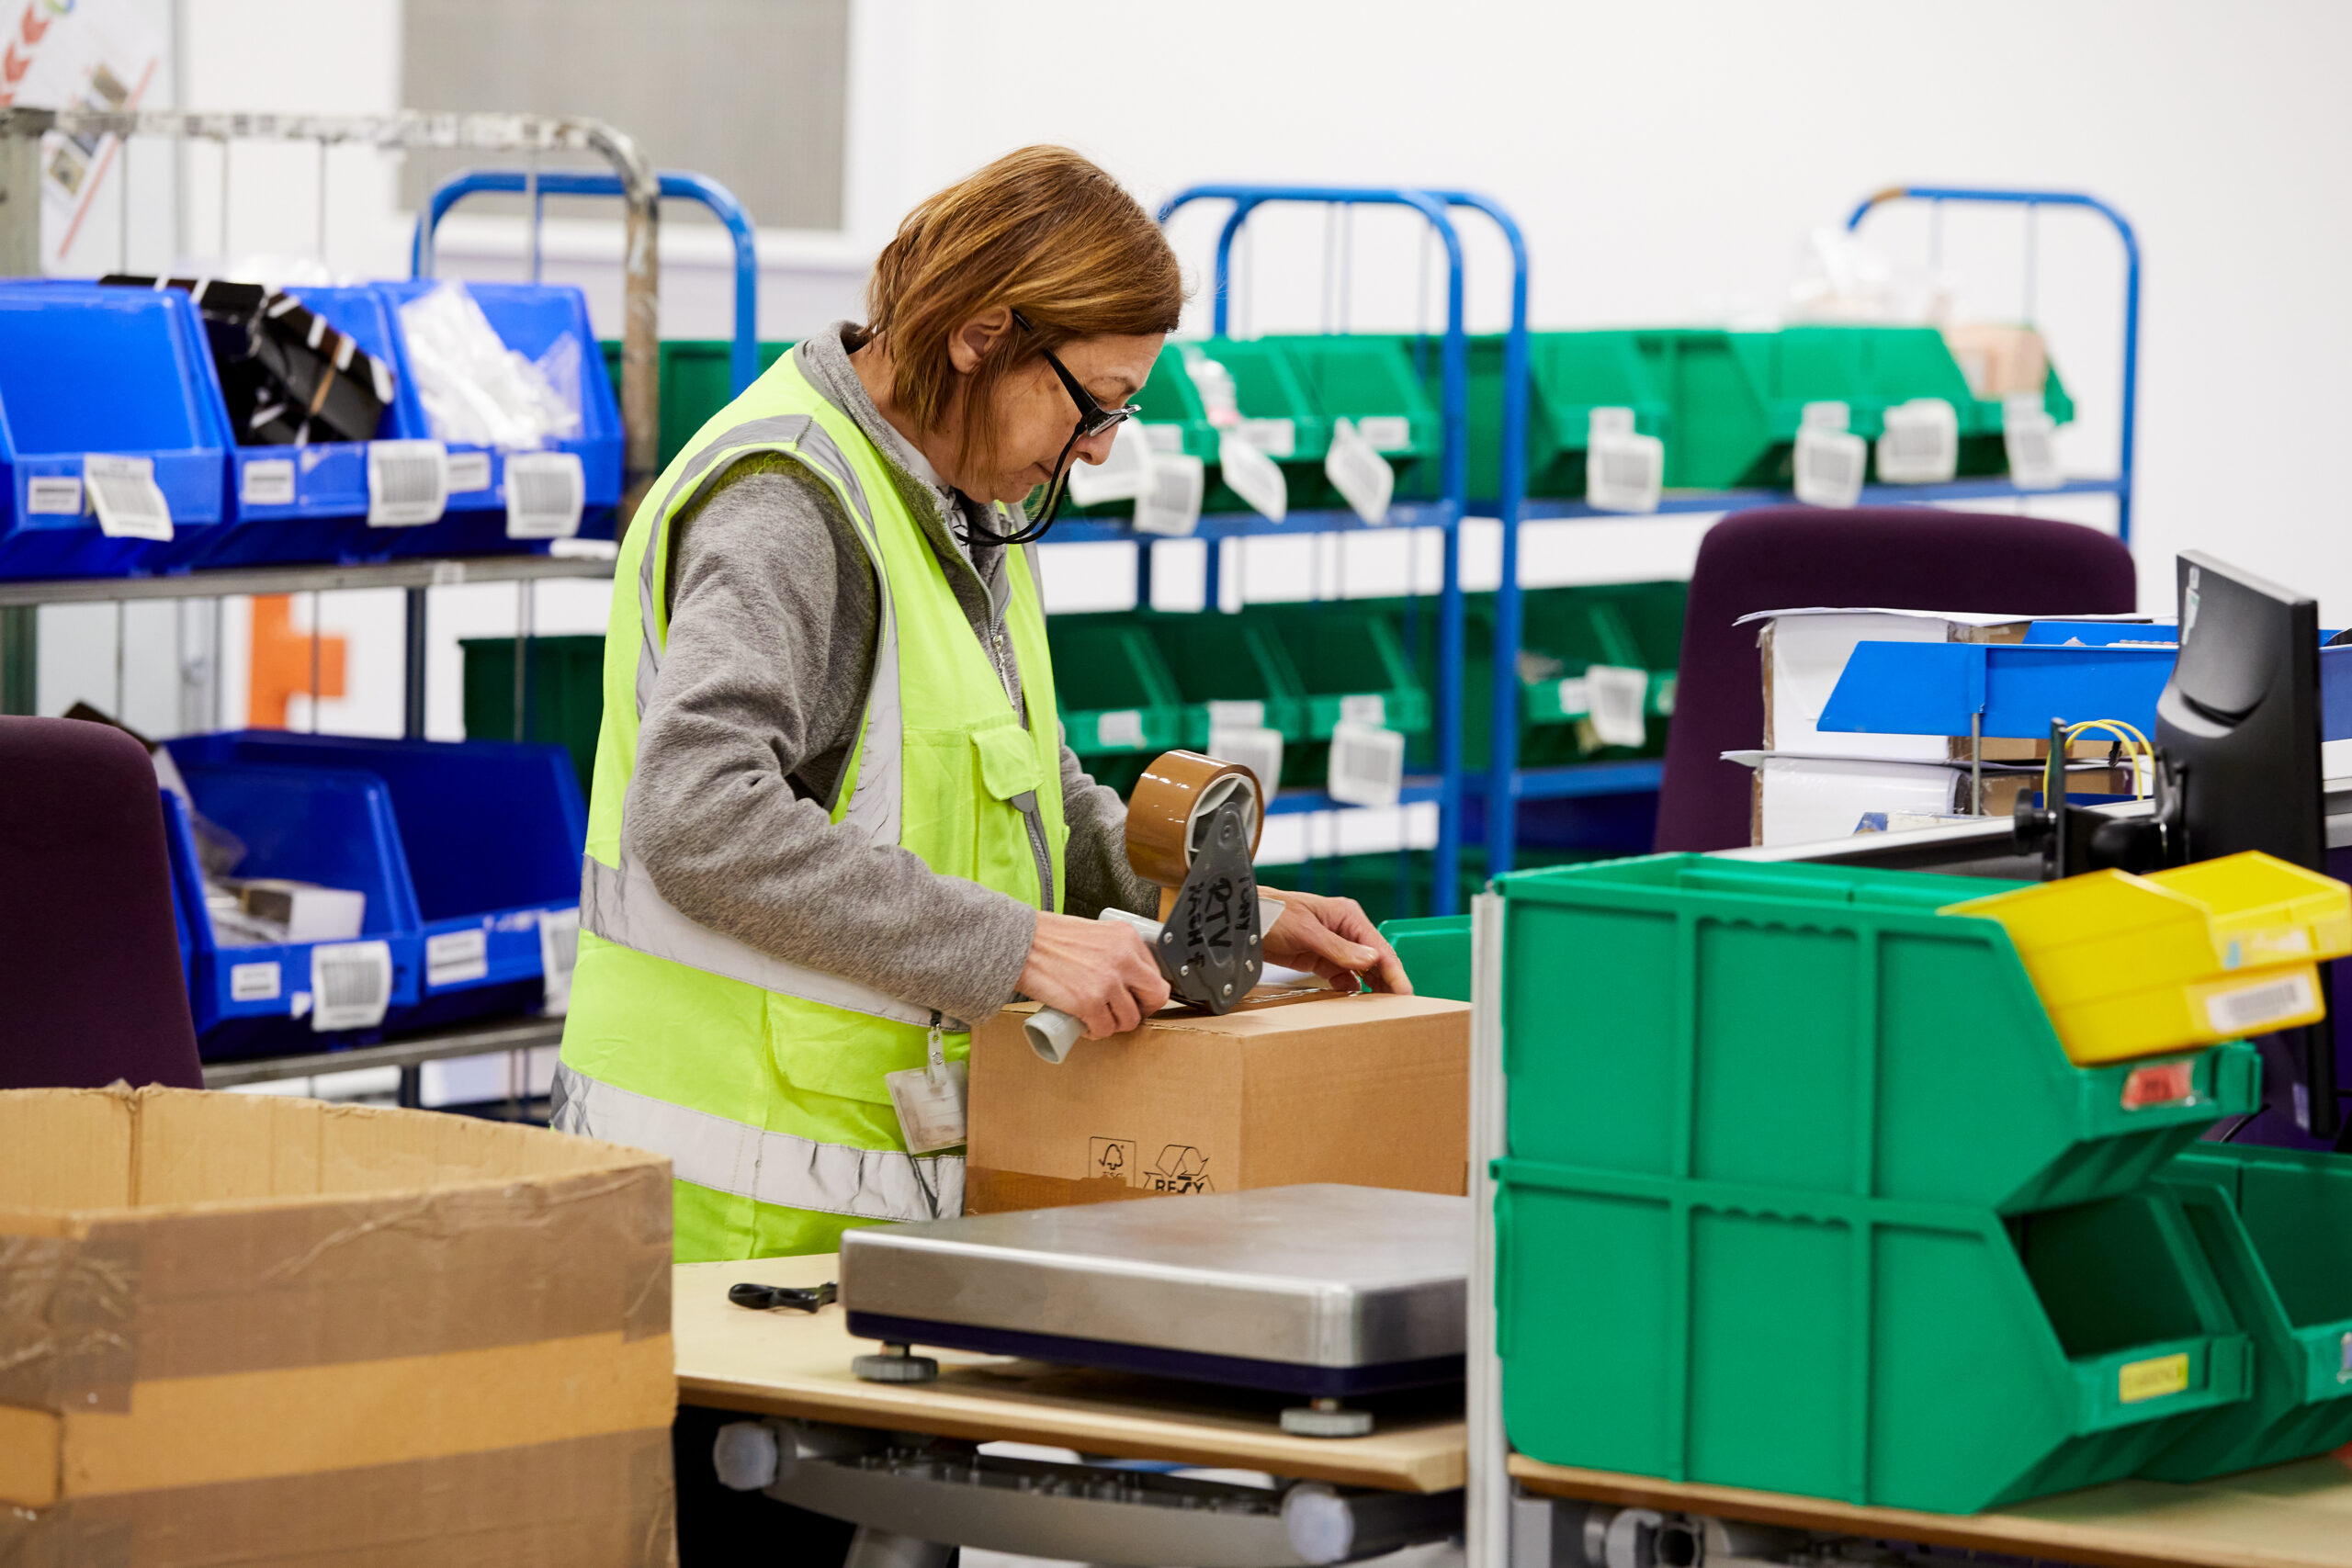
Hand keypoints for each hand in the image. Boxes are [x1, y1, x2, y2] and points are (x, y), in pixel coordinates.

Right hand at [1019, 912, 1171, 1038]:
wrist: (1019, 943)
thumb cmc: (1050, 938)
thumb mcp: (1095, 933)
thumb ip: (1115, 950)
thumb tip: (1129, 978)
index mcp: (1127, 937)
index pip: (1155, 974)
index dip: (1145, 992)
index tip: (1134, 999)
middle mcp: (1123, 958)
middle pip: (1155, 998)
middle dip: (1140, 1010)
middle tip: (1121, 1013)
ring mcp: (1107, 982)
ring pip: (1129, 1019)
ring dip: (1114, 1024)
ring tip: (1098, 1019)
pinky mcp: (1089, 1002)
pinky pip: (1104, 1029)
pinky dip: (1095, 1032)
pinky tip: (1085, 1025)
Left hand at [1258, 888, 1412, 994]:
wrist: (1243, 921)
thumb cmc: (1272, 914)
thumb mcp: (1306, 931)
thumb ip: (1338, 948)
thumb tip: (1372, 959)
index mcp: (1348, 916)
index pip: (1379, 947)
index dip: (1394, 971)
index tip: (1405, 993)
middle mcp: (1345, 930)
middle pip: (1375, 960)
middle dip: (1388, 982)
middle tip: (1401, 1008)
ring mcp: (1333, 946)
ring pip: (1362, 971)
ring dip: (1372, 988)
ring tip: (1384, 1010)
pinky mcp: (1320, 960)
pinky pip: (1343, 978)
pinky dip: (1351, 990)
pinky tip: (1357, 1004)